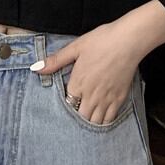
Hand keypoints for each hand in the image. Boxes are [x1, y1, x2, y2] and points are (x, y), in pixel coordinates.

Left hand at [31, 18, 145, 125]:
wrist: (128, 41)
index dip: (64, 105)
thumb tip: (36, 68)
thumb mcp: (76, 47)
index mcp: (78, 82)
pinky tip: (100, 120)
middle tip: (72, 116)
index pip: (66, 104)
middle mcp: (91, 95)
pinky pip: (109, 119)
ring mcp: (107, 99)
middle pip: (80, 117)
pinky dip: (103, 123)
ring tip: (84, 121)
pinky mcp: (119, 99)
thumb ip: (56, 60)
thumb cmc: (101, 41)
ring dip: (88, 123)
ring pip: (94, 122)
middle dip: (75, 118)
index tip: (63, 104)